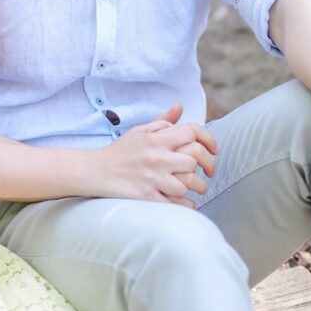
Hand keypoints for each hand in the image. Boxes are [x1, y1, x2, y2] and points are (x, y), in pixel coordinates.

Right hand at [93, 103, 217, 205]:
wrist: (96, 171)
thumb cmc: (120, 152)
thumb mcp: (139, 131)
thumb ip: (162, 121)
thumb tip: (180, 106)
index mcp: (155, 139)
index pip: (191, 133)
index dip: (208, 139)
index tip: (214, 149)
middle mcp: (156, 157)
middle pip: (194, 159)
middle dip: (208, 165)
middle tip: (209, 171)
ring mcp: (153, 178)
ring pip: (189, 184)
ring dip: (198, 187)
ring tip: (196, 187)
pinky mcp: (148, 197)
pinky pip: (178, 203)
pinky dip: (187, 204)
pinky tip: (185, 201)